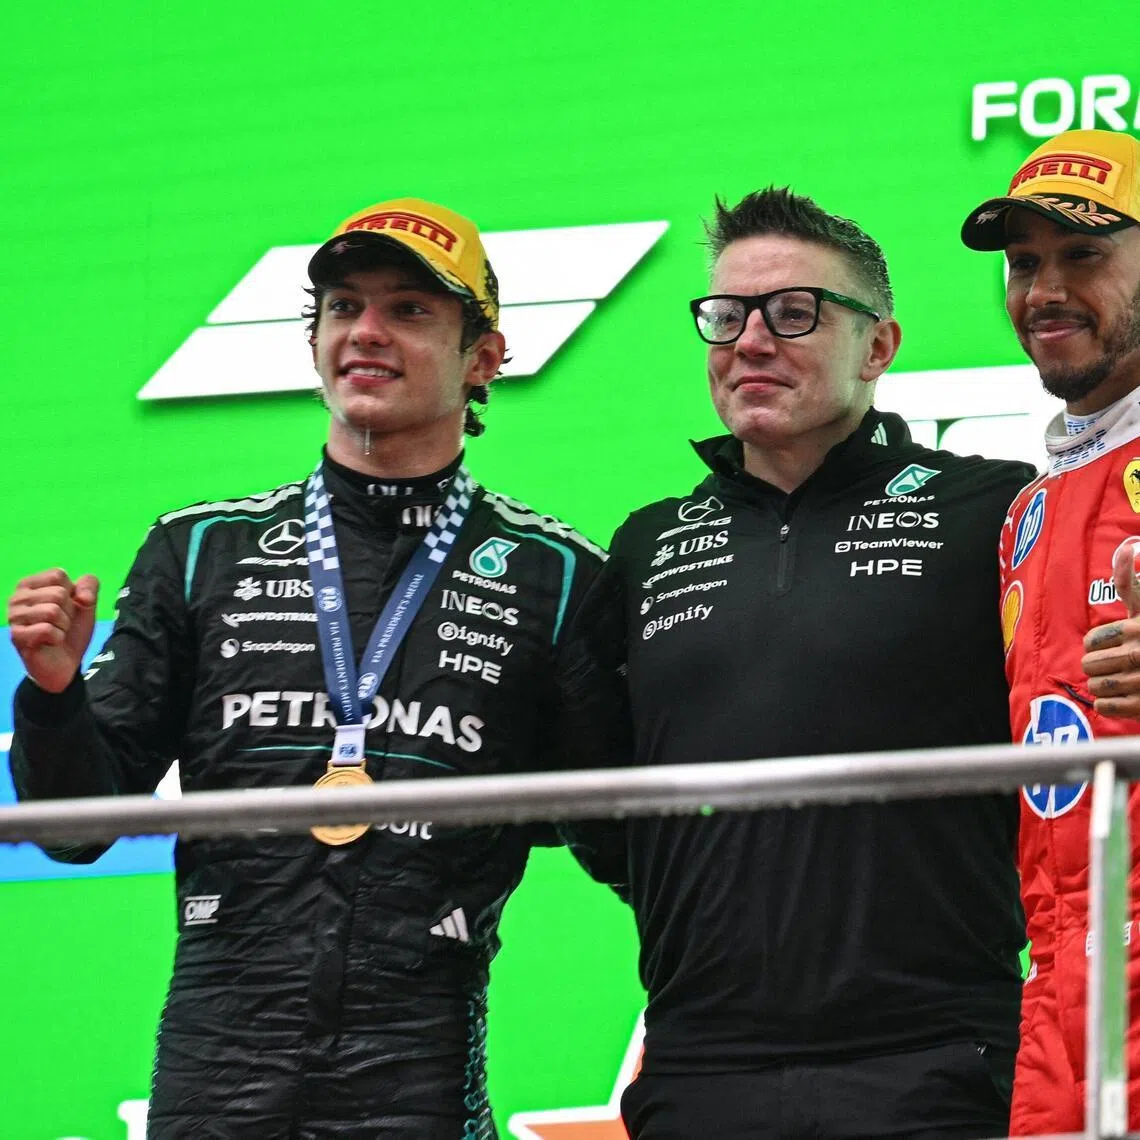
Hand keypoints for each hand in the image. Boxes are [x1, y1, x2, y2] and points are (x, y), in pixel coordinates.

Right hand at [7, 570, 99, 692]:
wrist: (66, 662)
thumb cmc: (71, 629)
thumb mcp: (86, 603)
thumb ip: (89, 585)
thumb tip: (82, 596)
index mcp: (29, 584)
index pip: (58, 575)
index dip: (72, 593)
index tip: (67, 606)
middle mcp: (16, 597)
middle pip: (57, 594)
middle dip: (69, 612)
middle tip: (62, 623)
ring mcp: (13, 617)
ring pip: (52, 611)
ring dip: (63, 625)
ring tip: (56, 632)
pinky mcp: (16, 636)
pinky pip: (47, 629)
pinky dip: (57, 637)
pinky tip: (50, 642)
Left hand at [1082, 541, 1139, 719]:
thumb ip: (1131, 581)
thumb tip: (1128, 549)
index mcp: (1139, 628)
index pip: (1093, 640)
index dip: (1096, 644)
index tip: (1106, 645)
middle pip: (1091, 664)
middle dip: (1095, 664)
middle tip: (1106, 665)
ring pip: (1097, 685)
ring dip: (1100, 685)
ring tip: (1112, 680)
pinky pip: (1109, 707)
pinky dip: (1107, 704)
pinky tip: (1117, 697)